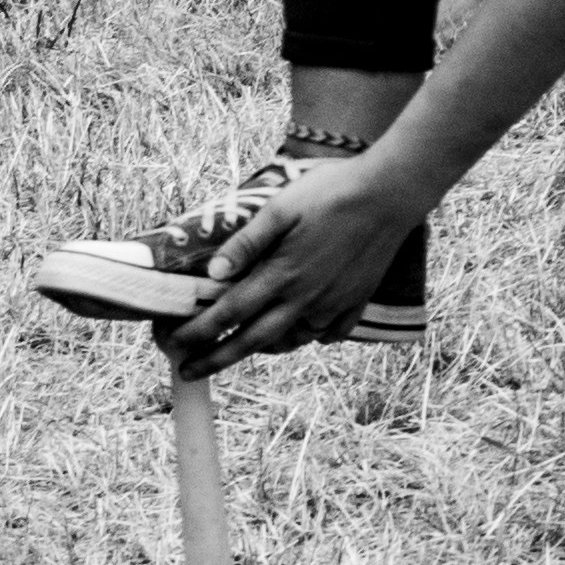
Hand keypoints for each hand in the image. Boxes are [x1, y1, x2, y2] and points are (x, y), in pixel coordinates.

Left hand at [170, 152, 432, 369]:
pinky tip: (301, 329)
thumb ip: (246, 242)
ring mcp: (334, 303)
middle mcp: (306, 298)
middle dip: (216, 359)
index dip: (196, 333)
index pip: (228, 314)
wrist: (392, 193)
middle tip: (189, 372)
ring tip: (243, 346)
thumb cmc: (333, 191)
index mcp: (283, 275)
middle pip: (253, 341)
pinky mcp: (358, 299)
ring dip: (262, 348)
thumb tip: (213, 273)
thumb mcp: (280, 207)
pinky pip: (328, 333)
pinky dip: (309, 337)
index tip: (172, 345)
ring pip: (291, 340)